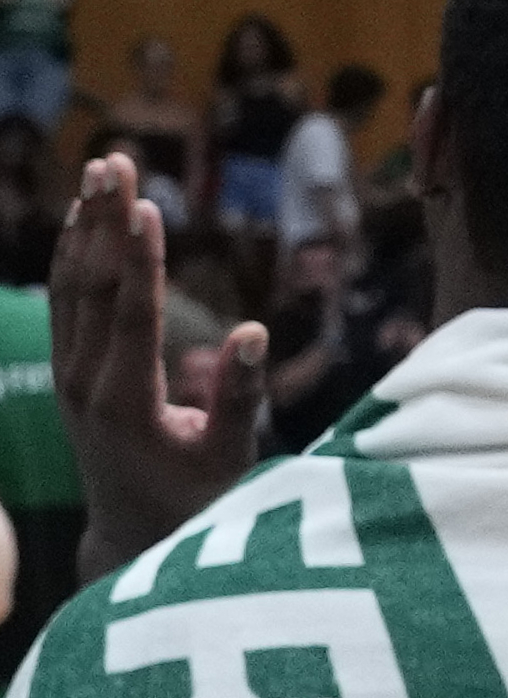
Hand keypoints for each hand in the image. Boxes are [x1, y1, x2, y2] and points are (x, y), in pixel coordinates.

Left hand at [54, 157, 263, 564]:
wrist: (131, 537)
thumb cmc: (194, 502)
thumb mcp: (227, 462)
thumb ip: (238, 399)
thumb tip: (252, 332)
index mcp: (125, 402)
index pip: (130, 315)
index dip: (138, 259)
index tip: (145, 205)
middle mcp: (84, 382)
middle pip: (91, 286)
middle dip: (104, 221)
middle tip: (115, 160)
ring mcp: (68, 375)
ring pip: (71, 287)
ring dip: (85, 225)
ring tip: (100, 171)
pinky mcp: (67, 371)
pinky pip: (65, 302)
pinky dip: (73, 255)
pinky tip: (82, 219)